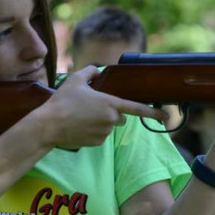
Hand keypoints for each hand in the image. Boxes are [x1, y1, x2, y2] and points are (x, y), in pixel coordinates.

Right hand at [39, 66, 168, 149]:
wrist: (49, 126)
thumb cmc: (62, 101)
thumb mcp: (76, 80)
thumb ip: (90, 72)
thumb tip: (97, 70)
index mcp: (110, 104)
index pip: (137, 109)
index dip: (153, 113)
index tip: (165, 116)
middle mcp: (111, 120)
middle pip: (120, 116)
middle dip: (111, 112)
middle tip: (91, 107)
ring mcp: (104, 133)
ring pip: (108, 126)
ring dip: (100, 121)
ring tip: (80, 116)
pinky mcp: (97, 143)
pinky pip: (100, 135)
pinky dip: (92, 131)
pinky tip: (79, 126)